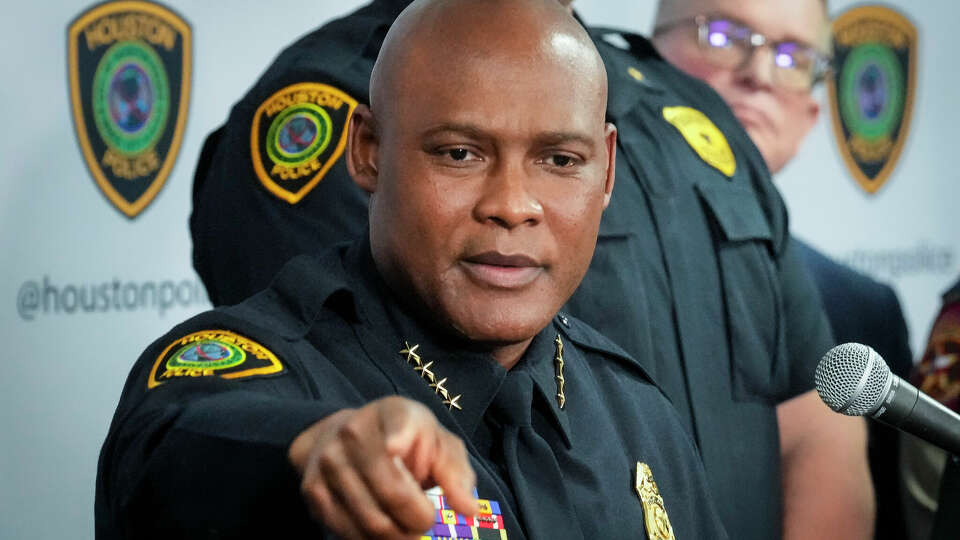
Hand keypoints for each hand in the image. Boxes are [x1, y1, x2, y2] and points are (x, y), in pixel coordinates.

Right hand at [289, 396, 476, 538]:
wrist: (347, 435)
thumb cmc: (408, 443)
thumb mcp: (438, 445)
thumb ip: (456, 474)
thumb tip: (468, 510)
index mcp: (394, 413)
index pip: (397, 422)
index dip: (396, 436)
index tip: (394, 449)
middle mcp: (355, 431)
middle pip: (391, 491)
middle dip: (418, 520)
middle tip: (427, 524)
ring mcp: (330, 460)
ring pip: (370, 519)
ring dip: (398, 537)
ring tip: (409, 532)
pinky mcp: (313, 489)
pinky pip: (346, 531)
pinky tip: (385, 533)